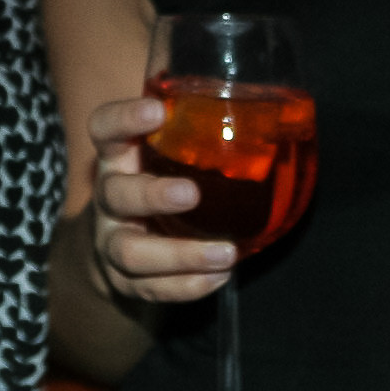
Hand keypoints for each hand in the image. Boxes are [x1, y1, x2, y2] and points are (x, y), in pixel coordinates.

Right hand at [85, 96, 233, 302]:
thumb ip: (202, 125)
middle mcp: (109, 199)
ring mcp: (113, 241)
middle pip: (114, 194)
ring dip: (178, 255)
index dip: (123, 119)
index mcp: (118, 156)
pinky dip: (187, 287)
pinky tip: (221, 278)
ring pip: (131, 252)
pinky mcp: (127, 281)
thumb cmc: (157, 177)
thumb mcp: (169, 147)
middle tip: (191, 194)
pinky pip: (151, 290)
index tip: (157, 111)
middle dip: (150, 195)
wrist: (117, 241)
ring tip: (225, 254)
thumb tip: (285, 100)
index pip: (104, 129)